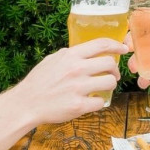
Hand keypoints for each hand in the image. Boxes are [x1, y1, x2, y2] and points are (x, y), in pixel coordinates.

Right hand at [5, 38, 127, 124]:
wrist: (26, 103)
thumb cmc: (38, 82)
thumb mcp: (52, 60)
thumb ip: (70, 55)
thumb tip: (86, 52)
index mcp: (70, 56)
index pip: (101, 44)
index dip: (117, 46)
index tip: (124, 49)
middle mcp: (76, 69)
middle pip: (110, 63)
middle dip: (115, 70)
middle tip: (112, 75)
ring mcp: (78, 88)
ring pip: (110, 82)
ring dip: (110, 85)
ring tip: (102, 88)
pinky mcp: (78, 106)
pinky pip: (100, 102)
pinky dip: (98, 102)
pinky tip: (91, 101)